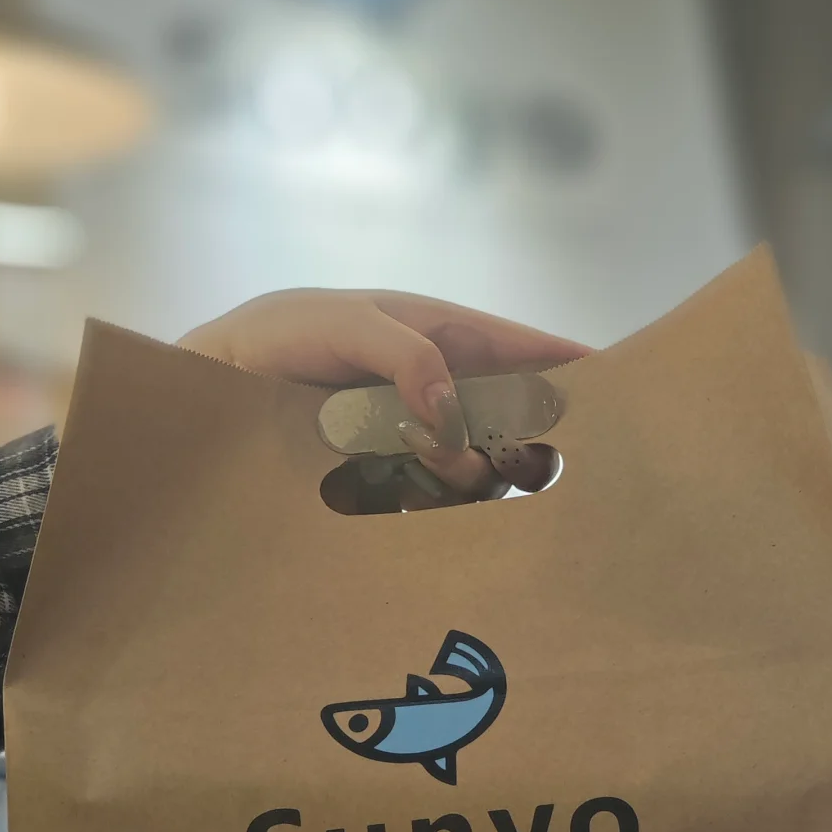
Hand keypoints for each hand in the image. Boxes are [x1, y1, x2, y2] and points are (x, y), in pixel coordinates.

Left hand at [179, 289, 589, 503]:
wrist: (209, 386)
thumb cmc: (274, 335)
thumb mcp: (340, 324)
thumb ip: (403, 353)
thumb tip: (452, 410)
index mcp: (434, 333)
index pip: (517, 346)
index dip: (567, 362)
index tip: (623, 384)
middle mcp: (433, 383)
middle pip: (510, 411)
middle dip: (527, 434)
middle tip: (538, 462)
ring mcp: (413, 429)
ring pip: (478, 458)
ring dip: (475, 473)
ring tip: (446, 475)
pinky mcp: (385, 471)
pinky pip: (436, 490)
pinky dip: (443, 500)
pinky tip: (432, 507)